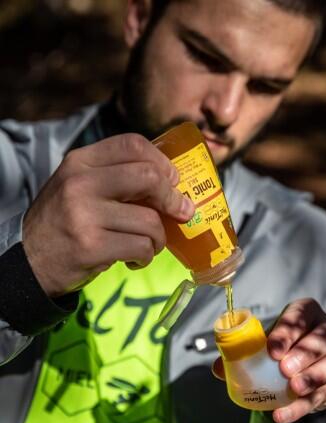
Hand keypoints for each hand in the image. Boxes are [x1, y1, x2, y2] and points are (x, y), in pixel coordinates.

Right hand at [23, 133, 194, 296]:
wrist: (29, 260)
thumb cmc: (66, 221)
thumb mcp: (82, 187)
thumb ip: (118, 178)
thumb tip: (171, 183)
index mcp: (80, 162)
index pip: (133, 144)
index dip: (162, 162)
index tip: (173, 180)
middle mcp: (80, 183)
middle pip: (149, 177)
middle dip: (173, 198)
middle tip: (181, 212)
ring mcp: (84, 215)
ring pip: (150, 220)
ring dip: (159, 238)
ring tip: (148, 244)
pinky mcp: (91, 246)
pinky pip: (141, 247)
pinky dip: (146, 256)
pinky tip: (135, 259)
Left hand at [212, 299, 325, 422]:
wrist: (308, 363)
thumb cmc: (285, 345)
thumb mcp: (267, 342)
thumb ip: (244, 352)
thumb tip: (218, 368)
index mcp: (307, 311)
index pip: (300, 316)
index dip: (287, 331)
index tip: (272, 350)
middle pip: (323, 338)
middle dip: (305, 353)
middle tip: (285, 370)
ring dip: (314, 376)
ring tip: (294, 389)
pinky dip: (304, 405)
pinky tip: (285, 413)